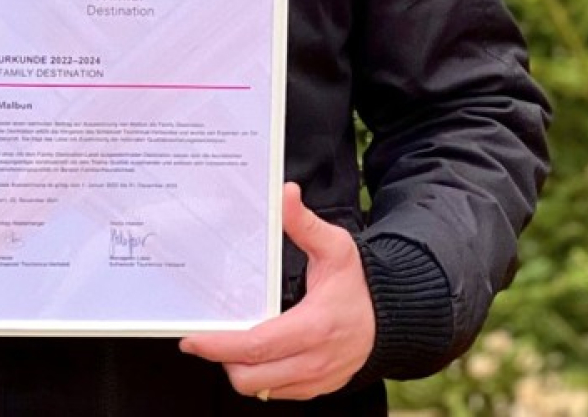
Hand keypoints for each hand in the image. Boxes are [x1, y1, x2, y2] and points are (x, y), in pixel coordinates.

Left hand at [178, 182, 375, 400]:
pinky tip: (258, 353)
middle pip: (251, 378)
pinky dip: (262, 377)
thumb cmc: (361, 283)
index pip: (256, 346)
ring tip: (233, 343)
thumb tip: (285, 194)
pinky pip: (277, 393)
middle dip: (223, 360)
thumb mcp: (337, 247)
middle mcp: (315, 360)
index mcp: (314, 326)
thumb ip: (305, 223)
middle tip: (211, 337)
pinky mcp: (318, 389)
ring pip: (261, 390)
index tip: (192, 340)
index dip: (219, 346)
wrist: (395, 317)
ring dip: (241, 370)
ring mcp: (317, 379)